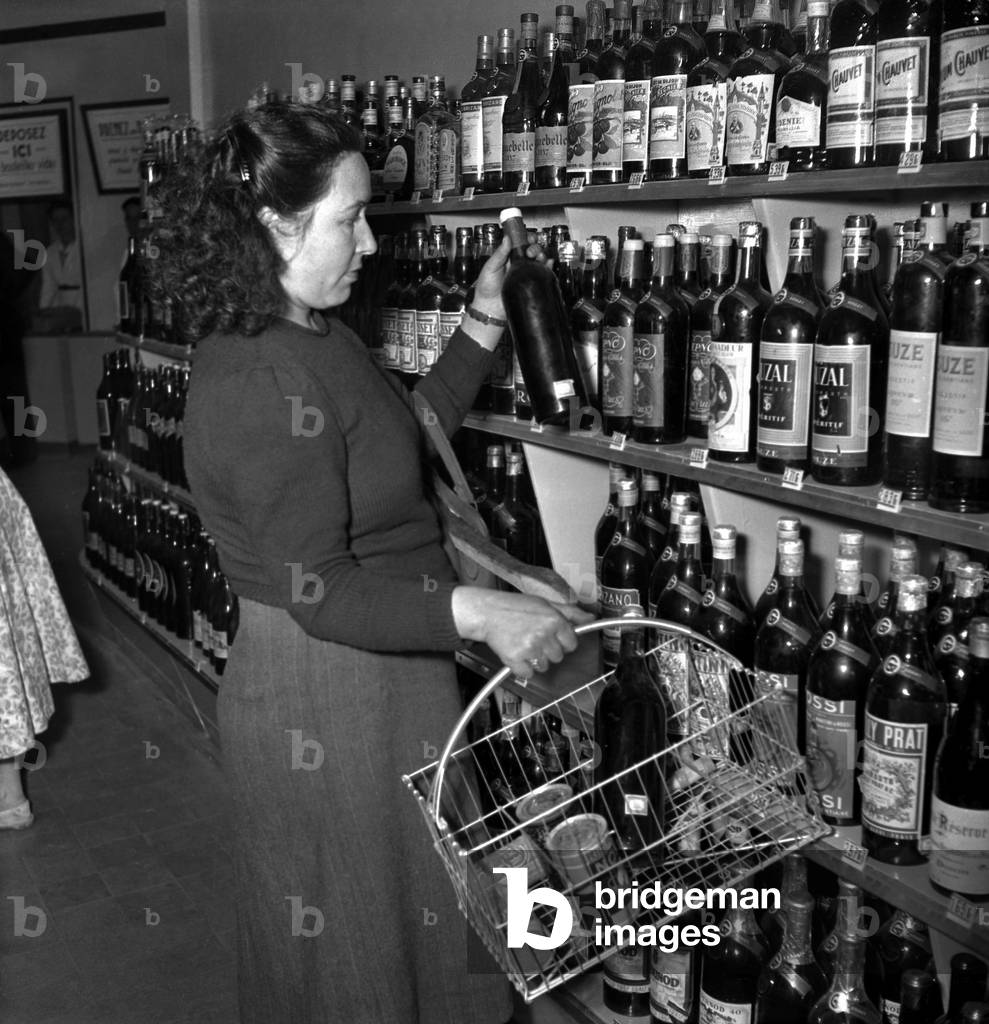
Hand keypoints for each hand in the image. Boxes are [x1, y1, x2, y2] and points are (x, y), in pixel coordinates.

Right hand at [451, 587, 594, 679]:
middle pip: (558, 656)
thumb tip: (591, 618)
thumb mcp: (545, 603)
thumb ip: (570, 612)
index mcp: (554, 620)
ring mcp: (530, 649)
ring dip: (536, 659)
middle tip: (533, 637)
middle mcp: (544, 635)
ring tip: (523, 643)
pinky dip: (522, 668)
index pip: (572, 643)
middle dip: (548, 649)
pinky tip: (516, 652)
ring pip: (544, 666)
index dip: (562, 640)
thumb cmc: (515, 607)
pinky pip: (529, 674)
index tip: (551, 636)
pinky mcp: (516, 660)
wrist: (487, 612)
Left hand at [469, 236, 549, 321]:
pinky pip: (543, 274)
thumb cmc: (486, 288)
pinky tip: (548, 264)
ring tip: (538, 257)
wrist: (490, 308)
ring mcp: (526, 274)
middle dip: (535, 247)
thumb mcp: (491, 267)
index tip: (529, 237)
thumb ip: (500, 253)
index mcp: (509, 257)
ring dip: (542, 255)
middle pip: (533, 250)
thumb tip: (507, 238)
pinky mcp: (531, 284)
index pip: (522, 243)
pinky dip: (548, 267)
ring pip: (540, 260)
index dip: (527, 238)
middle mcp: (519, 264)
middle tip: (530, 252)